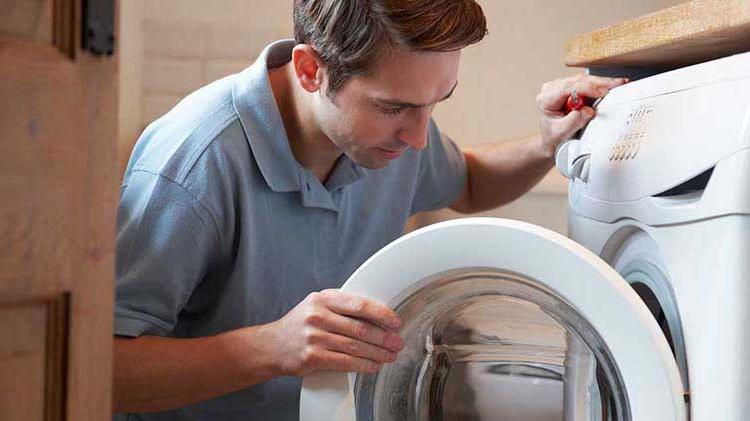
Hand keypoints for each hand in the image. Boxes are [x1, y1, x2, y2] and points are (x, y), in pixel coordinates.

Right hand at [268, 289, 403, 376]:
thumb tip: (377, 315)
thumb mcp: (317, 306)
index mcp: (323, 299)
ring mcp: (314, 336)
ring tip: (390, 356)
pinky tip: (373, 365)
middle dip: (384, 337)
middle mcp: (318, 315)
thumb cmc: (300, 325)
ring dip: (377, 353)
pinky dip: (363, 365)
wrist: (272, 345)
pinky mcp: (312, 356)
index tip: (395, 322)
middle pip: (360, 327)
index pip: (358, 304)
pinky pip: (345, 362)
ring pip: (355, 346)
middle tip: (397, 342)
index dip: (381, 314)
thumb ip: (341, 306)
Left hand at [536, 74, 627, 155]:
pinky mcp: (571, 88)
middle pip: (577, 81)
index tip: (602, 92)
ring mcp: (562, 87)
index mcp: (546, 98)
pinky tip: (611, 85)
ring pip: (584, 80)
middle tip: (616, 84)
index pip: (568, 88)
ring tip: (618, 83)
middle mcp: (553, 89)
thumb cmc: (553, 136)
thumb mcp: (561, 133)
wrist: (552, 140)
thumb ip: (573, 121)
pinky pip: (587, 83)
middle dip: (599, 83)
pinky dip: (600, 85)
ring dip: (602, 82)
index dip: (587, 89)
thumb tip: (587, 111)